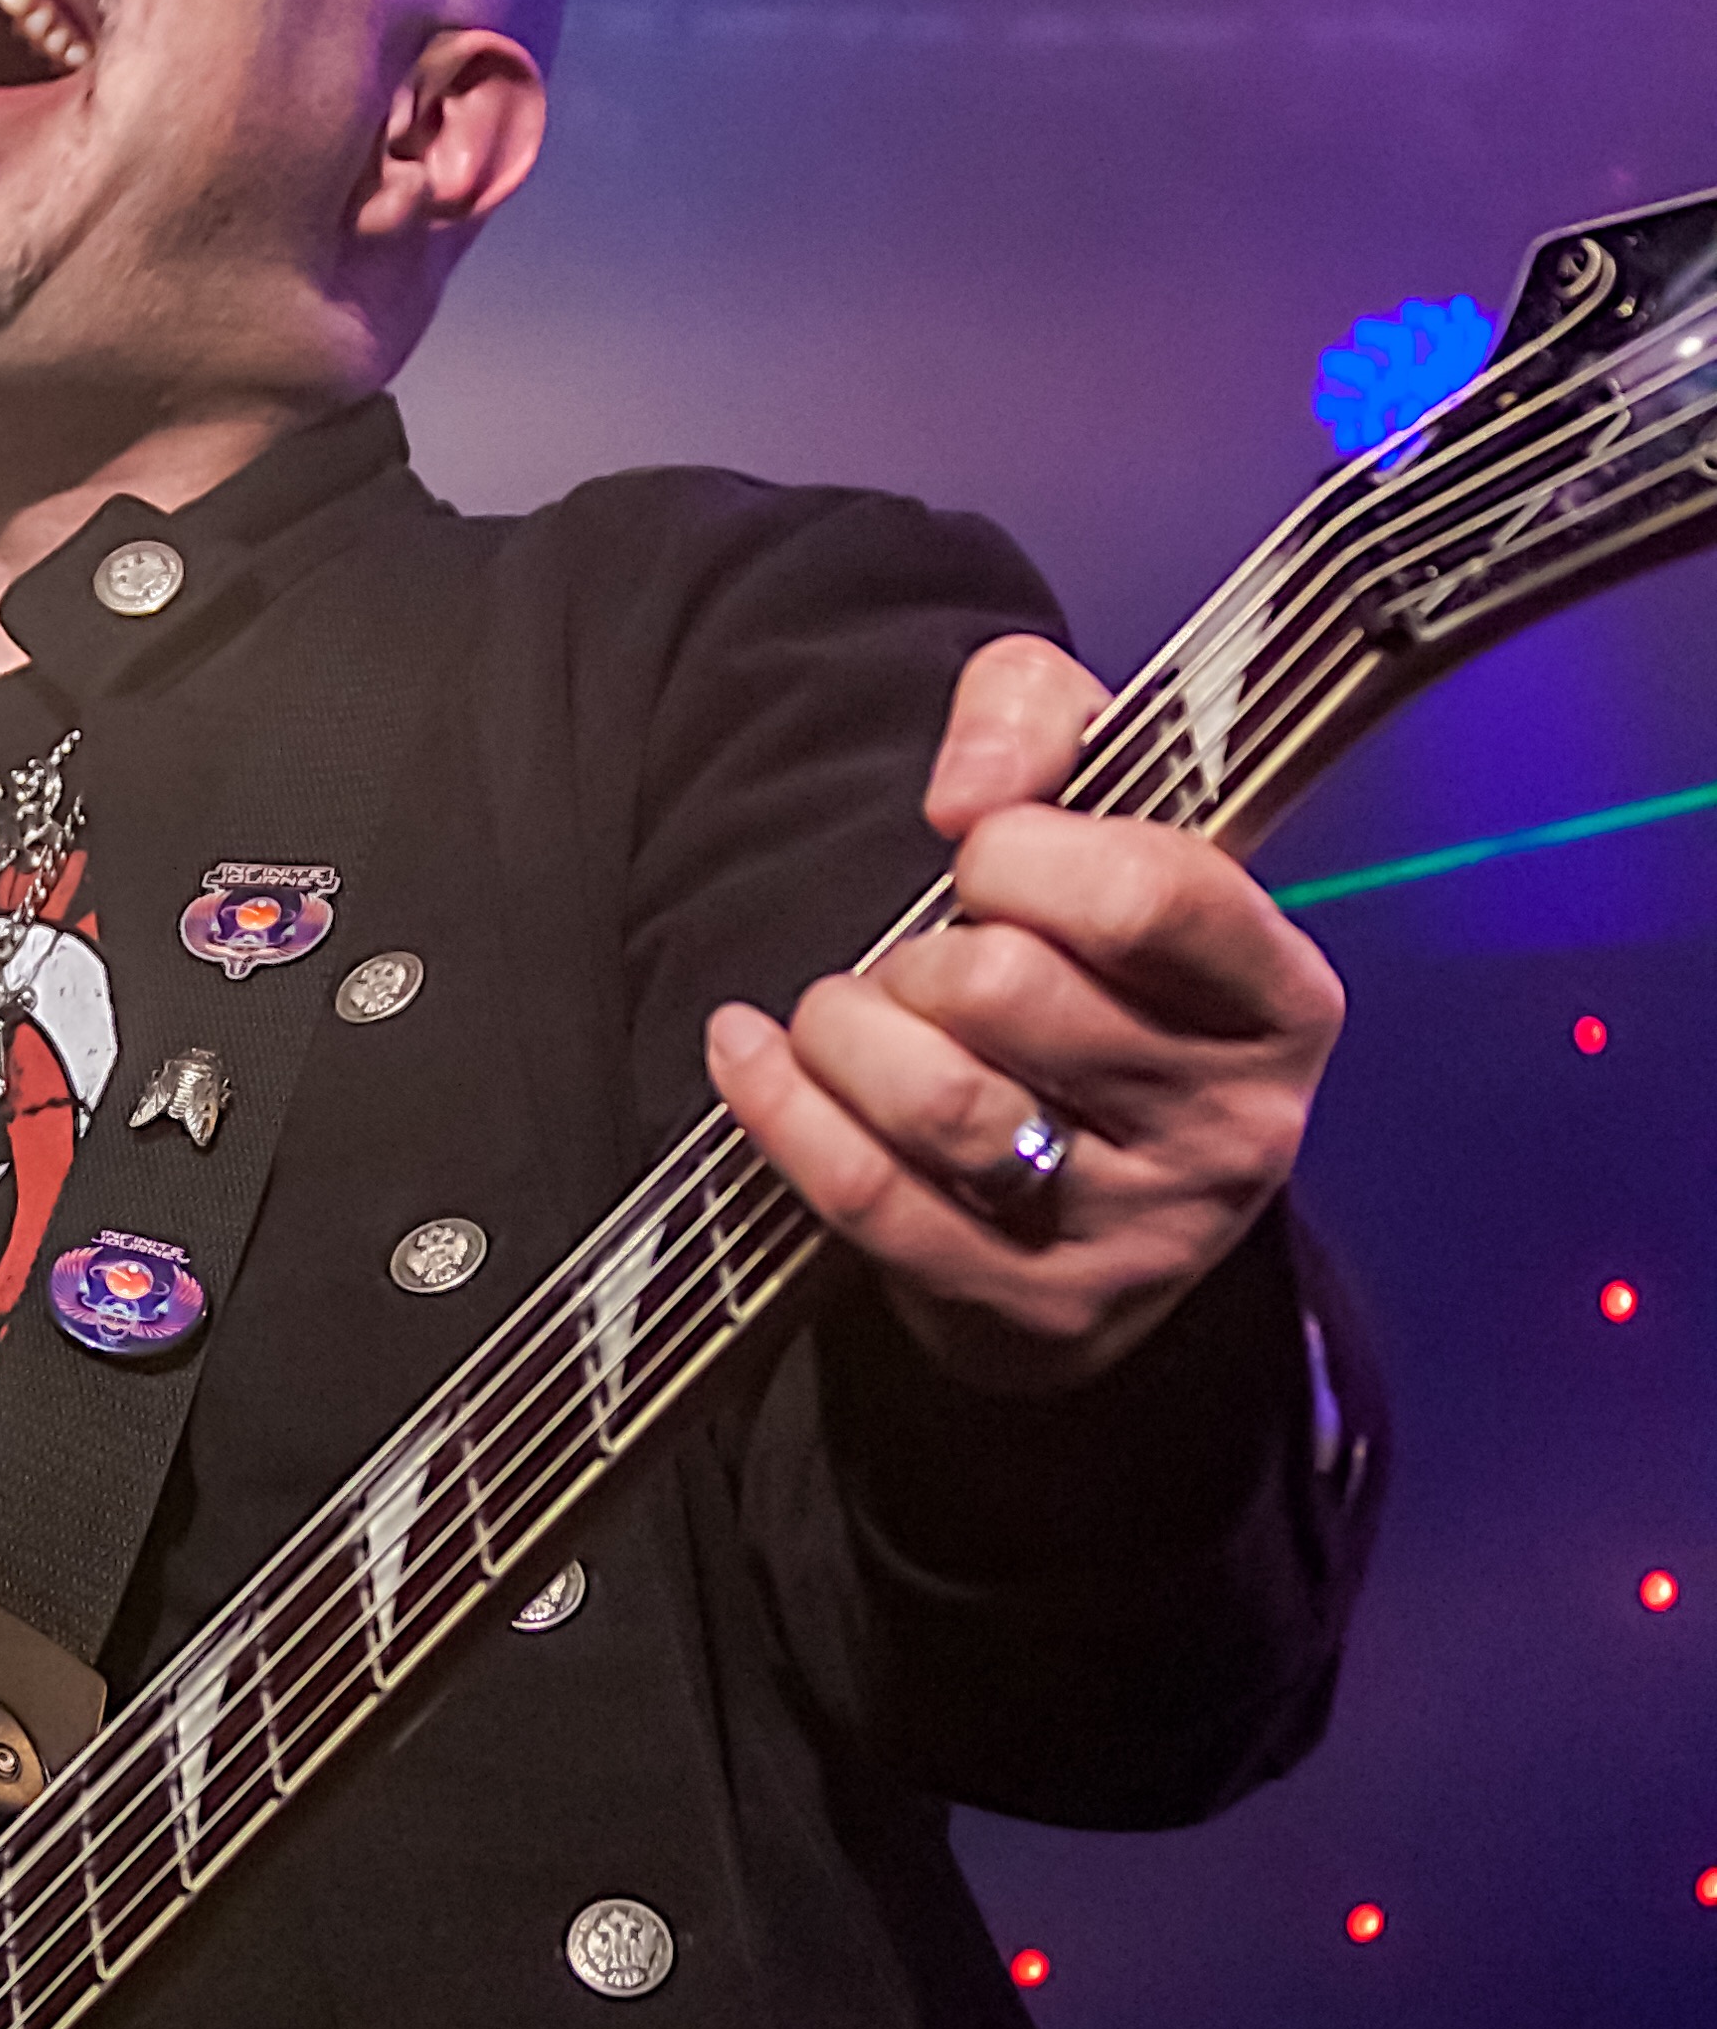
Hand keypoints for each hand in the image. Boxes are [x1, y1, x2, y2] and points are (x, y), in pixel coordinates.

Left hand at [704, 632, 1346, 1389]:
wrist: (1101, 1217)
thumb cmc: (1098, 989)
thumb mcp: (1106, 823)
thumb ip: (1041, 720)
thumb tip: (969, 791)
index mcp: (1280, 997)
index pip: (1151, 895)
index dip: (1024, 854)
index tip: (982, 856)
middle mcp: (1231, 1125)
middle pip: (1011, 992)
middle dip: (918, 955)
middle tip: (914, 966)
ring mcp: (1134, 1233)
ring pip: (937, 1100)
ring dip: (846, 1032)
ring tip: (842, 1016)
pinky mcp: (1030, 1309)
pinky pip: (867, 1194)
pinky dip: (778, 1108)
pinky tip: (749, 1053)